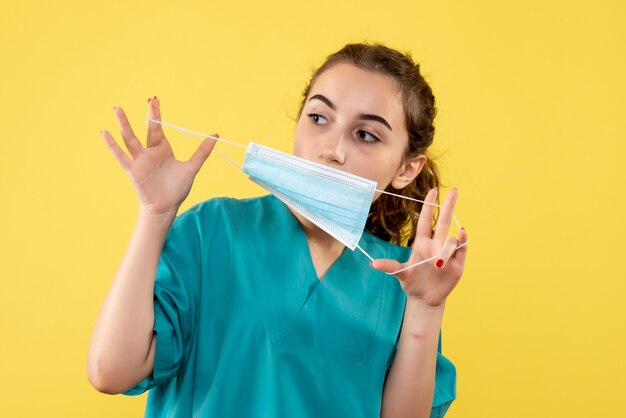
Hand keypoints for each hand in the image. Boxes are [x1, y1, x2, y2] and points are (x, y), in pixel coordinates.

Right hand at [100, 97, 217, 216]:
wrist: (166, 206)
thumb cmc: (177, 188)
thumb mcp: (192, 167)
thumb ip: (202, 152)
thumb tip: (216, 135)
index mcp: (162, 148)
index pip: (158, 127)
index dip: (156, 114)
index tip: (155, 99)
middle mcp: (149, 151)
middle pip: (147, 129)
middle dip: (149, 114)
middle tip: (150, 99)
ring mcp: (139, 160)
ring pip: (130, 138)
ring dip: (124, 124)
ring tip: (117, 109)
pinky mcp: (132, 170)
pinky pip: (121, 156)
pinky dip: (112, 145)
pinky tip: (104, 133)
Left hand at [371, 188, 467, 307]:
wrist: (425, 299)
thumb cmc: (412, 283)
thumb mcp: (401, 274)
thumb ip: (390, 267)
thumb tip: (373, 264)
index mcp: (422, 243)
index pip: (426, 220)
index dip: (429, 206)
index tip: (433, 191)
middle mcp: (436, 244)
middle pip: (444, 221)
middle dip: (449, 205)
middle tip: (454, 190)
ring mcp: (448, 253)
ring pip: (451, 239)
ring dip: (446, 248)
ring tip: (438, 265)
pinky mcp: (458, 263)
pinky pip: (463, 248)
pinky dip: (463, 241)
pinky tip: (462, 233)